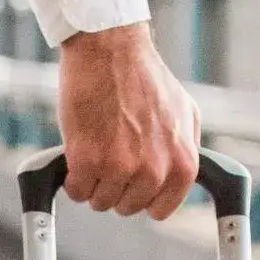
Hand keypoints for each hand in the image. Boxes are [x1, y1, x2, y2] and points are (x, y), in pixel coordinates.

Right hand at [56, 22, 200, 219]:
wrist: (110, 49)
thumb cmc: (143, 76)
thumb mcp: (184, 111)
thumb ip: (186, 148)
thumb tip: (180, 175)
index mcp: (183, 163)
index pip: (161, 209)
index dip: (142, 196)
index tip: (132, 182)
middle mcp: (155, 170)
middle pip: (127, 207)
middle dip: (116, 186)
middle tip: (110, 156)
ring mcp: (121, 167)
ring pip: (100, 202)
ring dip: (93, 181)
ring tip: (95, 149)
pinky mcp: (88, 161)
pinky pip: (77, 191)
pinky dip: (73, 178)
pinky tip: (78, 153)